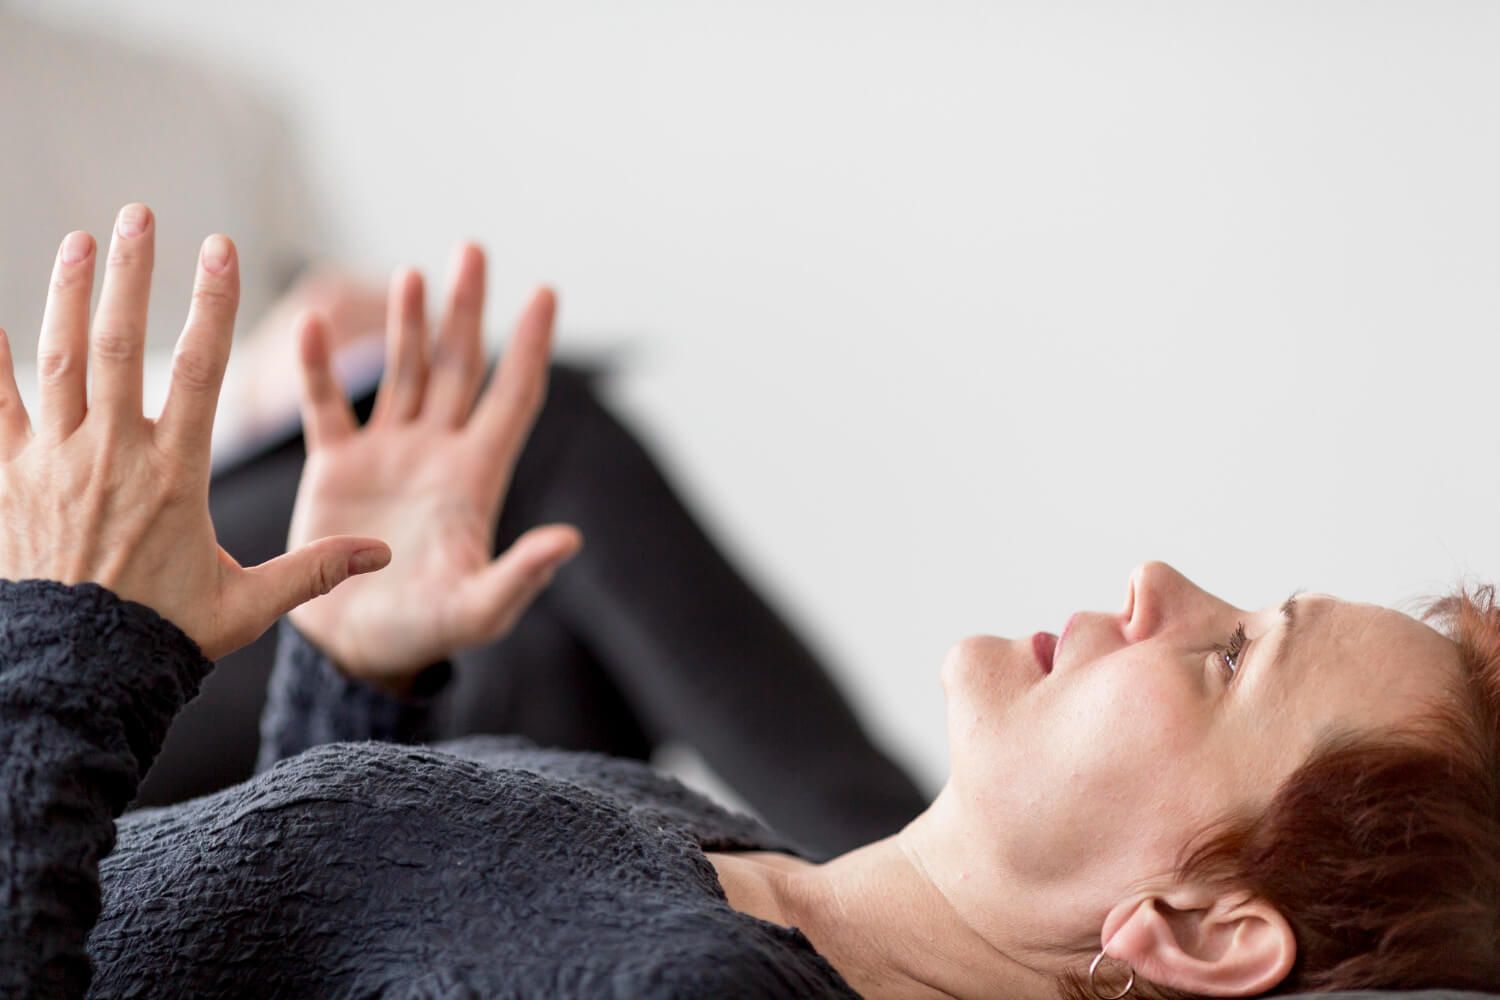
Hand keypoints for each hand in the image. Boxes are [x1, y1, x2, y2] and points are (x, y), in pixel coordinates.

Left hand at [0, 204, 391, 658]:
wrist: (74, 670)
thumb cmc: (163, 636)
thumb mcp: (247, 605)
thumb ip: (314, 570)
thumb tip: (383, 554)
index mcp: (176, 474)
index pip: (201, 370)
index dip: (214, 303)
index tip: (220, 248)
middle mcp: (113, 455)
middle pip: (123, 344)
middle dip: (133, 273)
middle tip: (141, 216)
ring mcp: (54, 463)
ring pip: (60, 361)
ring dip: (70, 296)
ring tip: (80, 241)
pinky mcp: (7, 479)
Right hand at [287, 245, 581, 693]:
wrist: (356, 650)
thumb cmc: (426, 634)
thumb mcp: (478, 609)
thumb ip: (520, 574)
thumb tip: (571, 539)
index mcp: (476, 478)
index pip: (513, 396)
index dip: (530, 346)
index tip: (546, 291)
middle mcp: (437, 454)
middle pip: (460, 367)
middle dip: (467, 310)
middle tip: (474, 250)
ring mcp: (388, 455)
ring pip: (403, 373)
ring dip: (406, 324)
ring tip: (411, 273)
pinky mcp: (336, 468)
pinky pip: (327, 406)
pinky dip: (319, 367)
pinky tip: (310, 321)